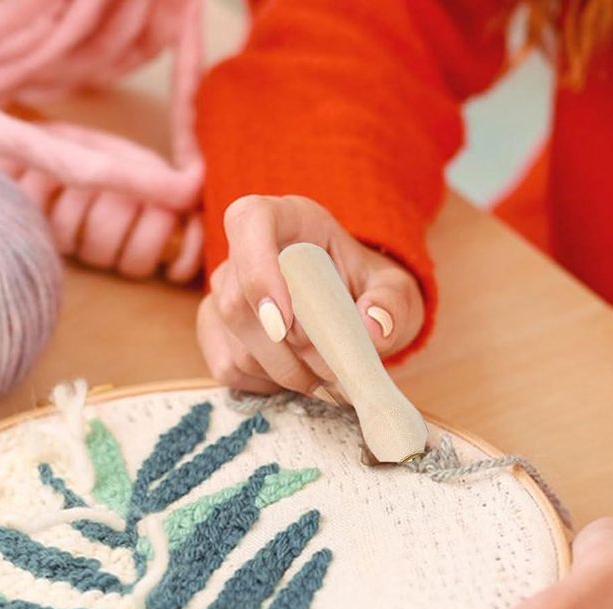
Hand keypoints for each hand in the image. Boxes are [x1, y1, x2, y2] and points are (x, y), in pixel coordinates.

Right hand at [197, 195, 423, 393]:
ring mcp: (223, 294)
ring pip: (237, 346)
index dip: (258, 271)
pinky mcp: (216, 333)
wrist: (353, 311)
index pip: (250, 222)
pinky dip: (268, 385)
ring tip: (328, 377)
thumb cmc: (368, 290)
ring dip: (287, 374)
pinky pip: (229, 369)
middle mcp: (242, 252)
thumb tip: (374, 328)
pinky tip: (299, 376)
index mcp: (286, 219)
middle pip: (238, 304)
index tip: (285, 323)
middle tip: (336, 371)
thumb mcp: (396, 290)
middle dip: (290, 350)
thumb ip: (392, 303)